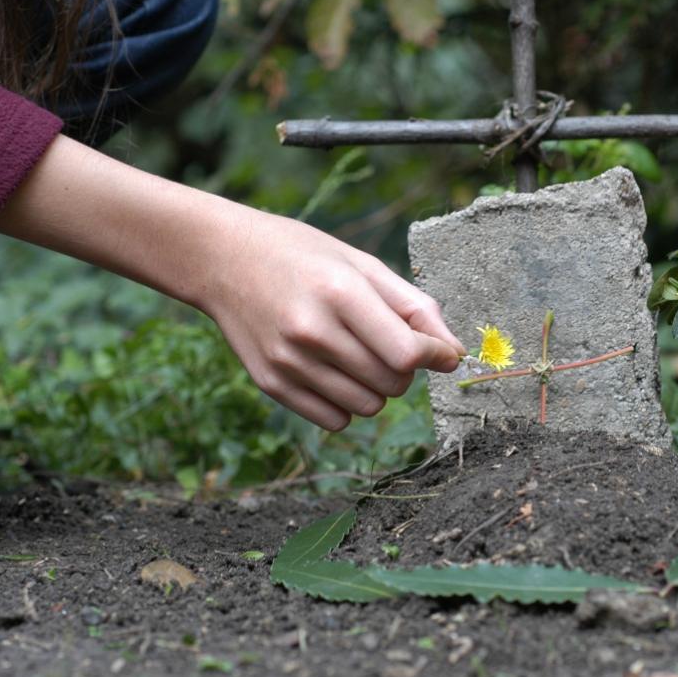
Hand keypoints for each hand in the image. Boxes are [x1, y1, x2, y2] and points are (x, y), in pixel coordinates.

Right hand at [200, 205, 463, 430]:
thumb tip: (455, 353)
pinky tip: (335, 372)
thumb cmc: (303, 256)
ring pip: (369, 406)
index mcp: (340, 292)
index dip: (435, 357)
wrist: (222, 260)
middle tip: (389, 343)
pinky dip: (348, 403)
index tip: (442, 353)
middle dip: (406, 369)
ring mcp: (288, 361)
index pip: (407, 353)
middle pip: (393, 382)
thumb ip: (414, 306)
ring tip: (359, 355)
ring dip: (378, 388)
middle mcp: (312, 331)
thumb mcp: (362, 264)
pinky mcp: (271, 383)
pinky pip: (336, 420)